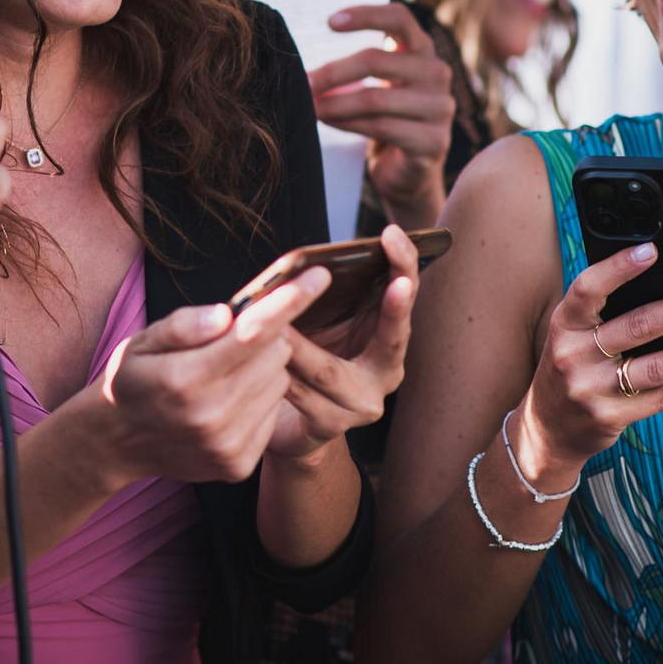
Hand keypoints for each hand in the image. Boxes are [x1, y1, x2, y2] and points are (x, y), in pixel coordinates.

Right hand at [84, 268, 327, 489]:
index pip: (252, 334)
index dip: (289, 302)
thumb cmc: (133, 379)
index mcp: (184, 379)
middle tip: (233, 339)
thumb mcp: (141, 341)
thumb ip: (182, 326)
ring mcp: (226, 445)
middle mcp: (210, 416)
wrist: (115, 442)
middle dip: (265, 337)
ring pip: (279, 382)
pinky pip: (273, 413)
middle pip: (276, 355)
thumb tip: (225, 316)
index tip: (320, 276)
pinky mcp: (238, 465)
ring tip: (224, 374)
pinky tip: (226, 402)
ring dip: (262, 369)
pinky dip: (258, 400)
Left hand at [265, 226, 418, 461]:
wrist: (290, 425)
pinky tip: (259, 357)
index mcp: (388, 342)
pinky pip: (300, 395)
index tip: (394, 236)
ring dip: (300, 345)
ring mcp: (361, 405)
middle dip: (394, 305)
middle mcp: (385, 374)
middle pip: (391, 337)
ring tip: (279, 319)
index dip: (403, 266)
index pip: (403, 300)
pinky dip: (277, 373)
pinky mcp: (328, 427)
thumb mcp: (323, 324)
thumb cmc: (306, 360)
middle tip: (397, 279)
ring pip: (328, 370)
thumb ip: (327, 298)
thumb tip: (304, 262)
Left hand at [309, 4, 456, 228]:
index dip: (366, 15)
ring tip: (310, 107)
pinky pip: (380, 127)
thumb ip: (358, 66)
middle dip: (333, 72)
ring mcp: (440, 108)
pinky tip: (328, 122)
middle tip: (304, 83)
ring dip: (334, 103)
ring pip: (375, 98)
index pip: (399, 19)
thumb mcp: (375, 84)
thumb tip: (306, 62)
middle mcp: (437, 73)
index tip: (329, 22)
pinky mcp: (433, 141)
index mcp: (422, 51)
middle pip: (377, 60)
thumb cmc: (384, 119)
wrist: (405, 172)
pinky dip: (347, 124)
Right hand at [513, 242, 662, 482]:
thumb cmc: (571, 365)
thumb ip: (604, 314)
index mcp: (564, 324)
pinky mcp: (610, 417)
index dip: (619, 268)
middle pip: (636, 327)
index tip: (652, 251)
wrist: (546, 427)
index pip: (588, 289)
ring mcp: (591, 389)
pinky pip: (660, 399)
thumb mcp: (573, 335)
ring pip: (656, 367)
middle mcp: (573, 355)